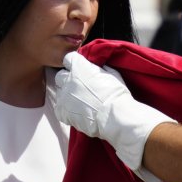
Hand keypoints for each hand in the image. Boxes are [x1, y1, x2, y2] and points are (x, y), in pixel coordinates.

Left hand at [53, 52, 174, 175]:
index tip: (82, 71)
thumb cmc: (121, 97)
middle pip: (62, 75)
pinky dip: (68, 109)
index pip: (70, 60)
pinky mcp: (66, 114)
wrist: (119, 121)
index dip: (76, 65)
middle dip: (70, 80)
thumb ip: (102, 69)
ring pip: (60, 92)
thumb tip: (99, 63)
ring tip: (82, 101)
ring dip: (68, 95)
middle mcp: (69, 82)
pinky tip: (79, 112)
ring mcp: (66, 99)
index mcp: (81, 69)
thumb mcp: (114, 76)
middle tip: (82, 87)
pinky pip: (62, 108)